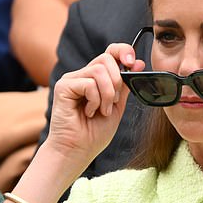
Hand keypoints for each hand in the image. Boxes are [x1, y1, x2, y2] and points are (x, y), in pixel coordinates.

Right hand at [45, 43, 144, 172]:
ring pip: (98, 70)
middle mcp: (83, 75)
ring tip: (101, 111)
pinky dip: (94, 100)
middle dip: (116, 81)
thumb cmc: (95, 132)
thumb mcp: (117, 106)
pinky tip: (88, 112)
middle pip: (106, 58)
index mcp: (96, 78)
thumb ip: (124, 85)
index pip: (110, 52)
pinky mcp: (63, 87)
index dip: (123, 51)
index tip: (133, 62)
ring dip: (106, 94)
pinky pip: (88, 83)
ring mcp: (71, 80)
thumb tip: (138, 63)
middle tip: (112, 102)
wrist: (78, 151)